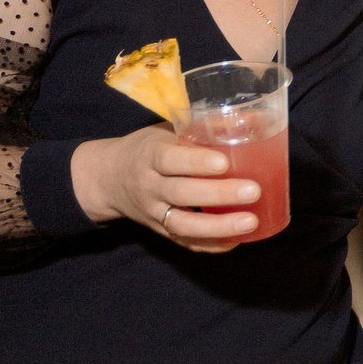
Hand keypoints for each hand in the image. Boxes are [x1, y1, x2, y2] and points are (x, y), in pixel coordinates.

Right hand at [71, 126, 258, 251]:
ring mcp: (153, 212)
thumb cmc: (148, 148)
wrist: (108, 178)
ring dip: (218, 227)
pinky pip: (184, 242)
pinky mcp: (159, 231)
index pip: (170, 160)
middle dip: (219, 194)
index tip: (225, 162)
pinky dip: (210, 245)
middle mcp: (149, 186)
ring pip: (182, 225)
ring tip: (251, 222)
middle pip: (182, 194)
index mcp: (150, 155)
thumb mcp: (166, 131)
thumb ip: (203, 128)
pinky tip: (236, 241)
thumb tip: (254, 118)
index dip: (196, 162)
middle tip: (254, 191)